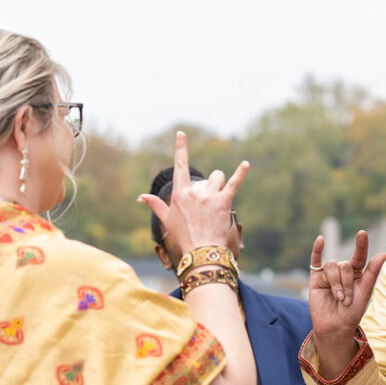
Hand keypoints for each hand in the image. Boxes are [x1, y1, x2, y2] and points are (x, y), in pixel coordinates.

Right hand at [138, 131, 248, 250]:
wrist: (200, 250)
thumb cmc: (183, 236)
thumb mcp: (167, 219)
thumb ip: (155, 204)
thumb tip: (140, 197)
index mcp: (180, 193)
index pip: (180, 166)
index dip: (181, 148)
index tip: (182, 134)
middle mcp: (194, 191)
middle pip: (207, 177)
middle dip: (211, 187)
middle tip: (209, 208)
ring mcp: (209, 195)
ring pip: (219, 178)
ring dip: (221, 186)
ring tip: (219, 203)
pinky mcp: (223, 202)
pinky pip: (234, 183)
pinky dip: (241, 173)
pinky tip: (246, 164)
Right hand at [308, 231, 385, 375]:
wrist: (335, 327)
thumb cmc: (352, 313)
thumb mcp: (365, 293)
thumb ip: (372, 273)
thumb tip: (383, 253)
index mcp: (357, 274)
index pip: (360, 256)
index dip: (361, 245)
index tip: (362, 234)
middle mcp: (343, 272)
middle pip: (345, 265)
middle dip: (347, 283)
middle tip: (347, 300)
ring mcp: (329, 274)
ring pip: (332, 266)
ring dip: (336, 284)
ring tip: (338, 298)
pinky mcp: (316, 278)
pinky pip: (316, 260)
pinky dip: (317, 249)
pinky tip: (320, 240)